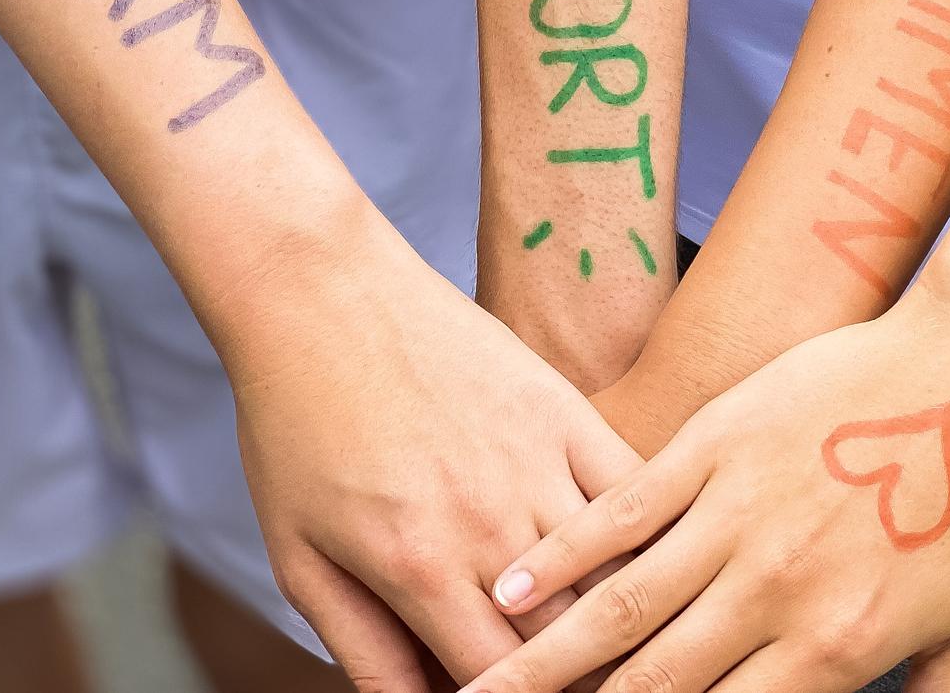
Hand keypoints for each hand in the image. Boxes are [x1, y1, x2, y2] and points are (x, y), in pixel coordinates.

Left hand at [223, 207, 641, 690]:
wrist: (320, 296)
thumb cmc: (296, 424)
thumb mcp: (300, 557)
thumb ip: (365, 651)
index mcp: (420, 569)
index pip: (507, 685)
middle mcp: (490, 524)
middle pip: (575, 642)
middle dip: (586, 676)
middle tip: (584, 677)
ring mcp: (536, 463)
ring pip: (616, 574)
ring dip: (625, 617)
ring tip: (626, 639)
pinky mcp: (564, 411)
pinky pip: (634, 493)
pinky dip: (648, 537)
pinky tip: (653, 563)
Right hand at [468, 296, 949, 692]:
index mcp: (837, 649)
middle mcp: (773, 592)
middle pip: (652, 686)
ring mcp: (736, 514)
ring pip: (619, 609)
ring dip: (544, 659)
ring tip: (487, 690)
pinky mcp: (714, 444)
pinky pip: (623, 512)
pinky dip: (563, 554)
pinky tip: (514, 585)